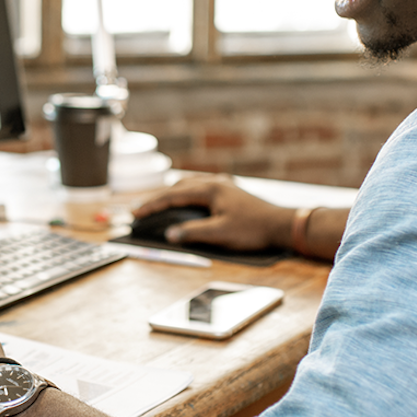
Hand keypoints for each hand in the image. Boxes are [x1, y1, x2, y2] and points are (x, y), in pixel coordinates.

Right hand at [130, 178, 293, 250]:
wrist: (282, 225)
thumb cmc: (253, 229)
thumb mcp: (220, 234)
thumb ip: (193, 233)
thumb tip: (169, 234)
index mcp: (210, 189)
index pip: (172, 196)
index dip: (152, 206)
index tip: (135, 214)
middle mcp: (215, 182)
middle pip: (178, 187)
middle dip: (158, 199)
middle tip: (141, 211)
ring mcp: (223, 185)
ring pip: (189, 185)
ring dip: (172, 194)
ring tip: (158, 205)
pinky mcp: (230, 192)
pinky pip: (201, 188)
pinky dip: (186, 194)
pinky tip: (186, 202)